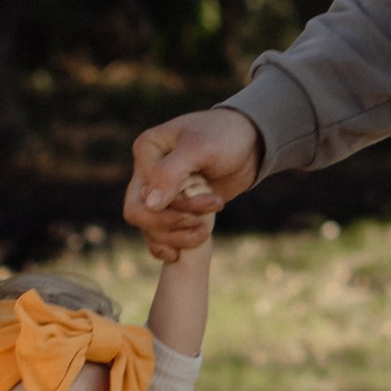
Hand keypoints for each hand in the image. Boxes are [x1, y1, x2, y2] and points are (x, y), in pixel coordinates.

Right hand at [126, 104, 259, 251]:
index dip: (170, 212)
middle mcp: (146, 173)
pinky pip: (160, 233)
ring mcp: (159, 191)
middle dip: (172, 227)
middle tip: (203, 227)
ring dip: (177, 237)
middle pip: (141, 217)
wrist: (249, 141)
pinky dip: (170, 244)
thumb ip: (171, 173)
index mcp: (147, 152)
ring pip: (151, 229)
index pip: (141, 198)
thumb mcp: (200, 148)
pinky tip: (181, 253)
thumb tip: (149, 204)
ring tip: (206, 232)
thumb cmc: (225, 136)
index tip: (210, 202)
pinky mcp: (174, 206)